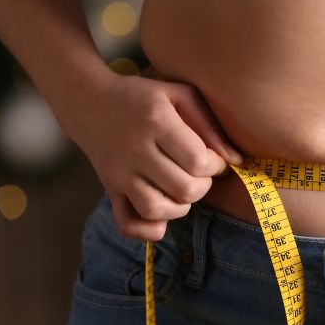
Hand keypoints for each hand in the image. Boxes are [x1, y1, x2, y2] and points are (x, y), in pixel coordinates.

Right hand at [58, 69, 243, 241]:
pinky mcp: (110, 189)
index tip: (213, 158)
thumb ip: (209, 125)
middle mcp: (135, 150)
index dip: (216, 165)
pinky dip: (150, 229)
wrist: (89, 102)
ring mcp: (119, 174)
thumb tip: (235, 160)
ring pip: (157, 210)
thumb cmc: (144, 98)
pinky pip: (128, 224)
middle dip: (203, 186)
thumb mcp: (179, 95)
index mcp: (157, 122)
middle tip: (199, 173)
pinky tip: (163, 214)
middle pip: (184, 189)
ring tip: (182, 189)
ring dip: (181, 207)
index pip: (198, 161)